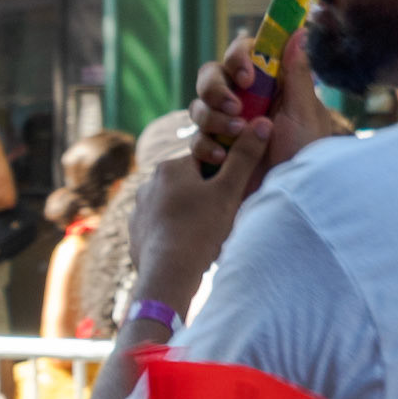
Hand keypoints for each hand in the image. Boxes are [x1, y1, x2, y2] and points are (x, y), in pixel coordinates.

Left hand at [130, 125, 271, 311]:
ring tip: (203, 240)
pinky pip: (160, 230)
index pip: (204, 162)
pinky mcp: (134, 235)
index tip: (229, 197)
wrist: (167, 275)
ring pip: (173, 209)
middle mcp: (148, 184)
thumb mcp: (229, 192)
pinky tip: (185, 251)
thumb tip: (263, 123)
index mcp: (170, 167)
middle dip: (204, 200)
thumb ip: (245, 157)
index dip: (222, 179)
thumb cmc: (200, 230)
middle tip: (218, 222)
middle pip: (188, 186)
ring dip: (189, 219)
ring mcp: (138, 211)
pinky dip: (173, 237)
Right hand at [190, 28, 334, 176]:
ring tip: (235, 134)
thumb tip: (299, 31)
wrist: (290, 199)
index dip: (238, 58)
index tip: (247, 77)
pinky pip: (196, 141)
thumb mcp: (305, 112)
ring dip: (212, 117)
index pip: (241, 54)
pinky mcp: (214, 153)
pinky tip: (222, 157)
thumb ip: (297, 73)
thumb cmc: (305, 154)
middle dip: (216, 88)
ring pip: (198, 107)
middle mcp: (243, 101)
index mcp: (266, 85)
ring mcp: (226, 127)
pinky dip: (206, 145)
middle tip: (234, 106)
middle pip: (210, 76)